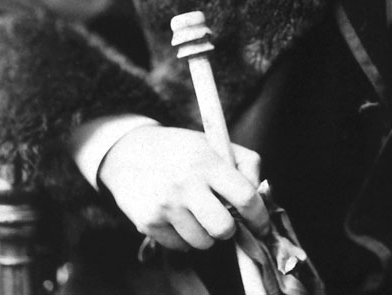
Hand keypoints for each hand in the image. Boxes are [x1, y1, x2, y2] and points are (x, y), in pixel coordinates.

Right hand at [97, 125, 268, 250]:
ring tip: (198, 214)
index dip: (259, 216)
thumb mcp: (214, 144)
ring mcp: (166, 206)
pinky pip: (180, 246)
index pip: (245, 196)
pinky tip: (179, 217)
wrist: (129, 153)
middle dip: (230, 229)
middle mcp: (186, 185)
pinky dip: (185, 238)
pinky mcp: (148, 223)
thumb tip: (259, 195)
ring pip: (203, 243)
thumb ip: (245, 163)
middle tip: (225, 219)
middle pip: (224, 228)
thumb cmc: (182, 150)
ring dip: (207, 234)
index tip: (262, 225)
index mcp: (208, 162)